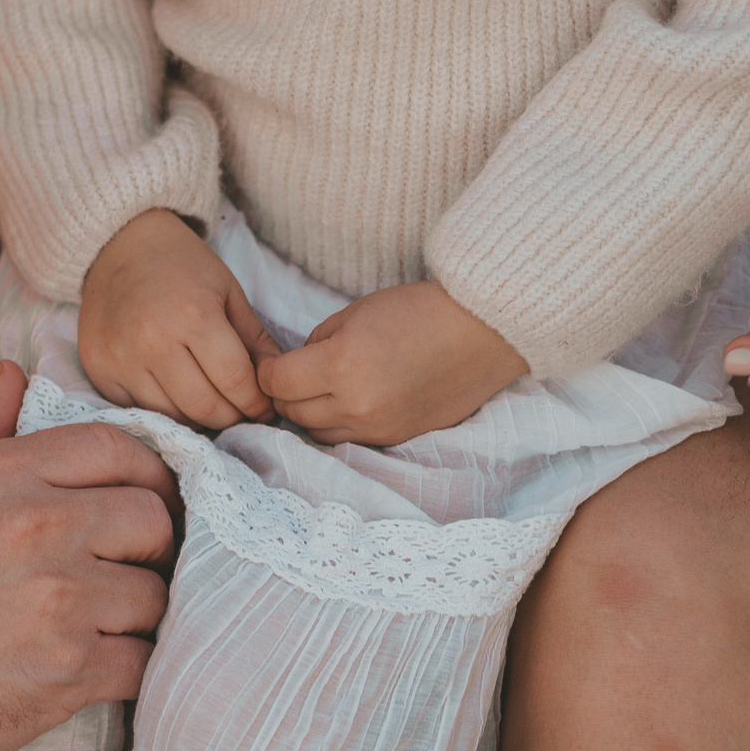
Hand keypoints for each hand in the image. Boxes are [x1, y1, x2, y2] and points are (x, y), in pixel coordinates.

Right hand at [0, 362, 174, 750]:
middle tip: (126, 566)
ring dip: (136, 614)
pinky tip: (96, 669)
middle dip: (149, 544)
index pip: (116, 448)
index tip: (141, 498)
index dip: (143, 473)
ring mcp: (61, 602)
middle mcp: (39, 528)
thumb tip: (12, 375)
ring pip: (155, 595)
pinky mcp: (71, 672)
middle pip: (153, 519)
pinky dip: (127, 669)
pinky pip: (142, 661)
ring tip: (103, 624)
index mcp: (0, 476)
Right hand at [79, 209, 279, 429]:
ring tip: (211, 402)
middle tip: (241, 411)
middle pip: (204, 407)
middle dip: (231, 417)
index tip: (264, 407)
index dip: (256, 402)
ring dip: (198, 418)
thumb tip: (276, 384)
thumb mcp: (228, 291)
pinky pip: (140, 409)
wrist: (119, 246)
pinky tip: (175, 393)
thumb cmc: (181, 265)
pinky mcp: (98, 370)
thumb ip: (255, 340)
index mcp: (193, 315)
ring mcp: (121, 359)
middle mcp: (153, 342)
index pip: (235, 381)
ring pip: (172, 416)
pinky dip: (164, 409)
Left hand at [260, 280, 528, 447]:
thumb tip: (295, 367)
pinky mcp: (397, 438)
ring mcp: (379, 427)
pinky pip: (350, 439)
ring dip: (309, 413)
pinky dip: (340, 423)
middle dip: (284, 394)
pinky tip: (348, 402)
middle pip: (292, 413)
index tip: (269, 364)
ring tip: (319, 390)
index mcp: (342, 365)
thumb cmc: (420, 311)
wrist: (483, 330)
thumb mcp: (356, 313)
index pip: (277, 384)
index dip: (267, 373)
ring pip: (317, 433)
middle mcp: (358, 405)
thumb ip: (317, 343)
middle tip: (291, 376)